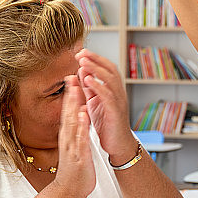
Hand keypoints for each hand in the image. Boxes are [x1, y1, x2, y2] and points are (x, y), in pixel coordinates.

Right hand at [53, 75, 94, 197]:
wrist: (69, 190)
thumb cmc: (74, 168)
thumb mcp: (74, 145)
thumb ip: (74, 130)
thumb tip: (76, 115)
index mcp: (68, 135)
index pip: (68, 111)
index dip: (71, 94)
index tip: (73, 76)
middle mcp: (67, 138)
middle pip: (68, 113)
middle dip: (70, 94)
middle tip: (72, 75)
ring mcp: (72, 147)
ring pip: (72, 123)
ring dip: (74, 106)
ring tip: (77, 89)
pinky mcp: (78, 156)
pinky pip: (80, 139)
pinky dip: (81, 127)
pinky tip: (84, 116)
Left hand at [75, 49, 137, 164]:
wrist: (118, 145)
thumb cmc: (107, 124)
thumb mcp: (93, 102)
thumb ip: (87, 88)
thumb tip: (79, 71)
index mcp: (112, 89)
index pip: (106, 68)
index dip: (94, 59)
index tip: (81, 52)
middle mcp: (118, 92)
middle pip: (109, 69)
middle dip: (95, 59)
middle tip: (81, 53)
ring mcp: (118, 101)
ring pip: (110, 80)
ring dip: (96, 69)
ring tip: (83, 62)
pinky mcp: (115, 112)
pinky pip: (108, 96)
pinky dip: (98, 86)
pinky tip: (88, 80)